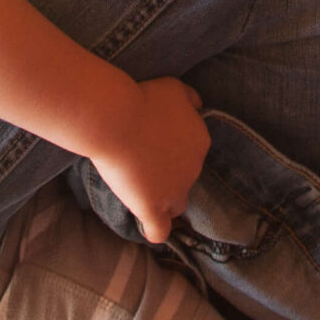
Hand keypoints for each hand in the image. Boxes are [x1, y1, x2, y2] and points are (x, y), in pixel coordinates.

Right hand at [92, 77, 208, 244]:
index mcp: (200, 141)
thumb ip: (189, 98)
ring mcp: (175, 192)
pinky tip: (147, 227)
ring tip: (143, 193)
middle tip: (140, 163)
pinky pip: (160, 231)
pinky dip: (155, 230)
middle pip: (184, 178)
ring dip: (164, 201)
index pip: (191, 153)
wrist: (119, 120)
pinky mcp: (153, 208)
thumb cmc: (144, 99)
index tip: (151, 144)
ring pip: (176, 206)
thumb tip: (198, 105)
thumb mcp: (174, 88)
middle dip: (167, 174)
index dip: (171, 151)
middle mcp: (194, 169)